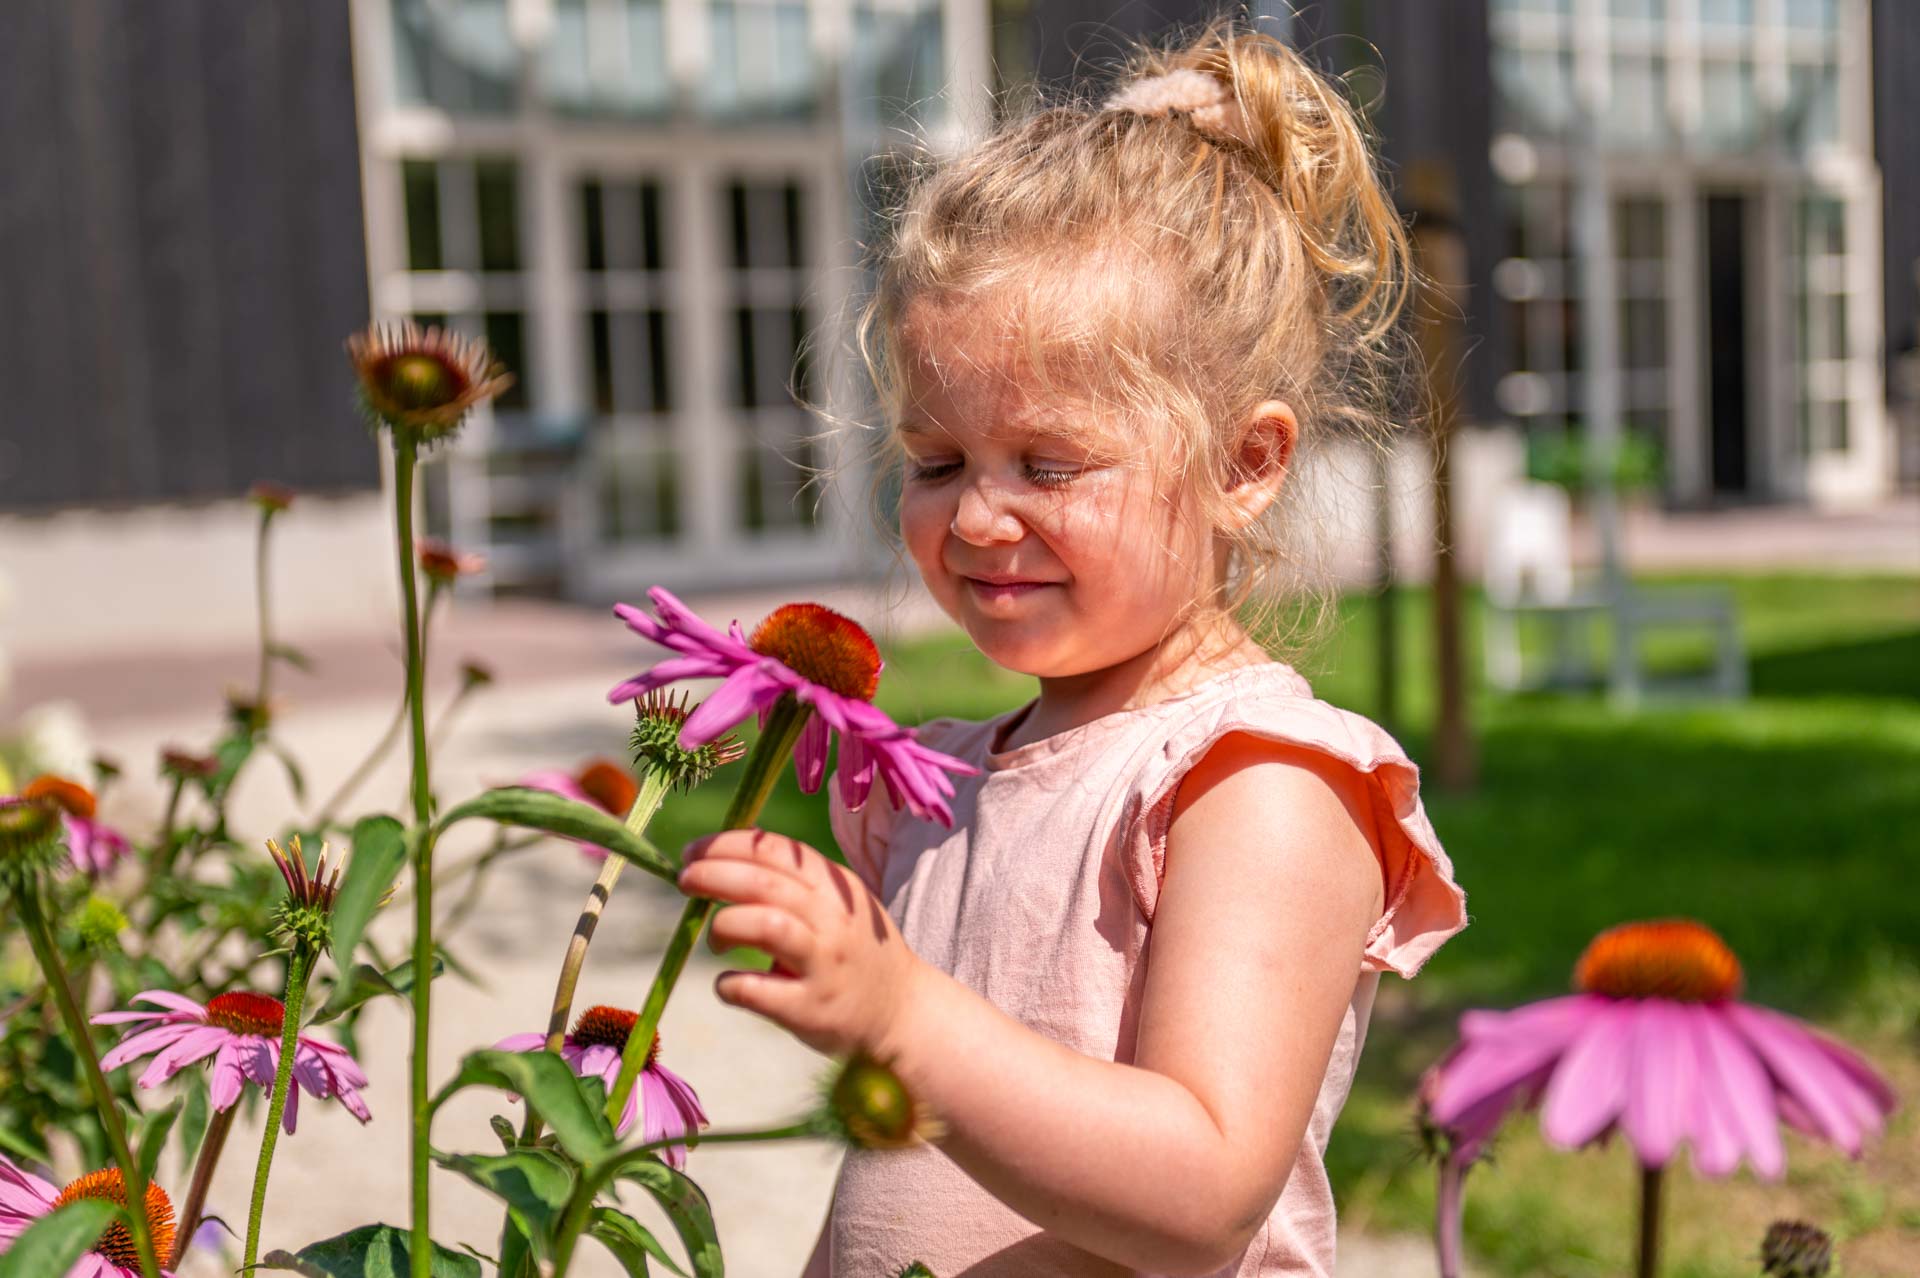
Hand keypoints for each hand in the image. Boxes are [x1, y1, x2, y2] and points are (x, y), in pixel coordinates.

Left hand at [677, 828, 923, 1058]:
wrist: (902, 1012)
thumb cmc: (856, 951)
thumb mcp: (842, 903)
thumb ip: (798, 879)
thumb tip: (732, 850)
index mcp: (836, 888)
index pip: (776, 850)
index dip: (727, 844)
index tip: (693, 850)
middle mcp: (832, 920)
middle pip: (763, 882)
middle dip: (713, 874)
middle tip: (685, 881)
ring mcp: (823, 965)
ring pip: (765, 925)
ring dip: (724, 925)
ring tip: (717, 941)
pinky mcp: (810, 1010)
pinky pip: (755, 989)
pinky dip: (729, 984)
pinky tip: (729, 985)